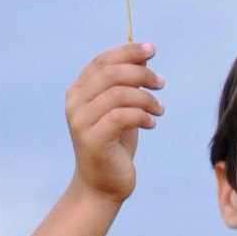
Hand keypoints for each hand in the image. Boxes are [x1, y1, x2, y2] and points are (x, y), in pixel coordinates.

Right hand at [65, 43, 163, 203]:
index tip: (152, 49)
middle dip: (141, 74)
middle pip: (111, 73)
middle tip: (161, 83)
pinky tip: (152, 123)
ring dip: (146, 98)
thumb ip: (128, 84)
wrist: (103, 186)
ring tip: (160, 109)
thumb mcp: (123, 109)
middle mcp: (75, 102)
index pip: (103, 61)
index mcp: (79, 90)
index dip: (128, 51)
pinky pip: (122, 116)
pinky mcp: (92, 139)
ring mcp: (80, 121)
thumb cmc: (115, 145)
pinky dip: (142, 116)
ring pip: (118, 94)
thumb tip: (144, 56)